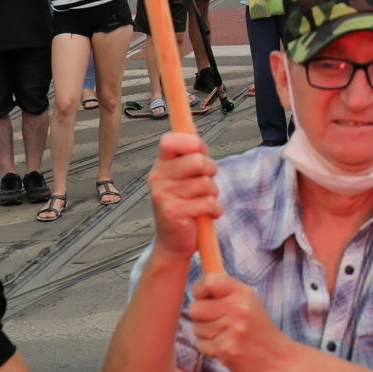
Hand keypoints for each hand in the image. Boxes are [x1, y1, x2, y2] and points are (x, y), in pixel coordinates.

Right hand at [147, 133, 220, 258]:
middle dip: (211, 170)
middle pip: (197, 161)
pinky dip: (214, 210)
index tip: (200, 151)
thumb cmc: (184, 204)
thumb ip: (190, 154)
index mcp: (161, 165)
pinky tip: (205, 215)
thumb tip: (194, 129)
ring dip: (213, 194)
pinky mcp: (173, 212)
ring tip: (202, 202)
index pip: (170, 140)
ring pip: (206, 184)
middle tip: (206, 182)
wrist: (173, 242)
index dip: (192, 142)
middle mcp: (158, 177)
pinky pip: (208, 203)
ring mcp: (163, 195)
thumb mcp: (184, 176)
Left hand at [188, 270, 285, 371]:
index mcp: (243, 293)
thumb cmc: (258, 329)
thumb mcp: (248, 302)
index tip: (203, 297)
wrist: (276, 358)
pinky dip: (210, 348)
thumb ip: (224, 293)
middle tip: (217, 321)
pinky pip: (201, 345)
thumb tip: (197, 287)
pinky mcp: (226, 349)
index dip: (199, 289)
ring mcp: (232, 329)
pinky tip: (227, 346)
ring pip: (196, 328)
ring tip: (226, 335)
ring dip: (206, 333)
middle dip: (200, 316)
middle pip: (195, 308)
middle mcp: (238, 308)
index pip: (208, 281)